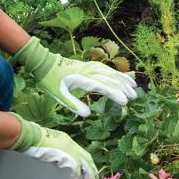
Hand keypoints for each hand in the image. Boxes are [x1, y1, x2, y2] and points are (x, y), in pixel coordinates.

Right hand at [9, 114, 97, 178]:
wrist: (32, 137)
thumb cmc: (36, 141)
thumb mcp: (51, 146)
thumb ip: (58, 153)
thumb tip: (61, 163)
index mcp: (69, 141)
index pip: (83, 154)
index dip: (88, 164)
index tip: (90, 173)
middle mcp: (72, 145)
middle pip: (88, 159)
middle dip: (92, 171)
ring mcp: (71, 150)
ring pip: (85, 166)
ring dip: (88, 176)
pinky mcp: (66, 157)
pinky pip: (75, 170)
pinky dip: (74, 178)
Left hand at [13, 36, 137, 116]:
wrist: (44, 63)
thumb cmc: (50, 80)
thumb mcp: (58, 95)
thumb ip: (73, 105)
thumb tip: (87, 115)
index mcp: (82, 78)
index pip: (103, 86)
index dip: (115, 94)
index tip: (125, 102)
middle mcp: (89, 70)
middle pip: (110, 79)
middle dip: (123, 88)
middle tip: (133, 97)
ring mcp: (90, 66)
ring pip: (110, 72)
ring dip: (123, 80)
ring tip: (134, 88)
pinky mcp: (89, 65)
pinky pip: (106, 68)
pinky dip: (116, 73)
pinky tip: (122, 77)